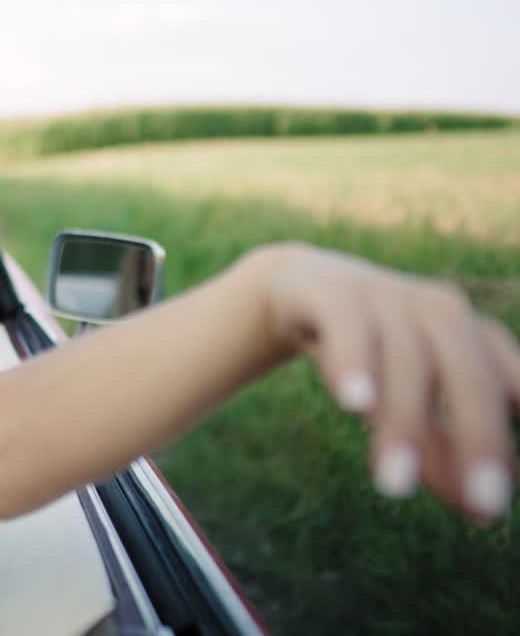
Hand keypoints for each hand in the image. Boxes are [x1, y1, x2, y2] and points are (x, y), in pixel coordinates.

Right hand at [254, 243, 518, 520]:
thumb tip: (482, 513)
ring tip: (395, 485)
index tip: (511, 495)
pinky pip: (349, 326)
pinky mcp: (333, 294)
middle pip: (469, 374)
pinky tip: (355, 403)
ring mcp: (387, 296)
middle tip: (485, 505)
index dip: (513, 436)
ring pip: (406, 359)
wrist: (302, 287)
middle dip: (481, 439)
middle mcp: (441, 311)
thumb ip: (442, 449)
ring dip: (404, 423)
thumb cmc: (372, 354)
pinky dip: (354, 363)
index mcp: (474, 335)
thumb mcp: (408, 402)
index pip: (513, 385)